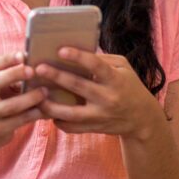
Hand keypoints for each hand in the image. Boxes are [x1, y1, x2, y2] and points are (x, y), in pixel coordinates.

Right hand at [0, 52, 47, 154]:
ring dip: (29, 98)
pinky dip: (32, 114)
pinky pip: (17, 121)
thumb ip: (9, 77)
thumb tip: (36, 64)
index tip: (23, 55)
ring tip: (44, 91)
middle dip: (13, 74)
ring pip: (9, 105)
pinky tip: (43, 110)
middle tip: (32, 70)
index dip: (6, 60)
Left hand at [35, 49, 163, 139]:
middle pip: (79, 87)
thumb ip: (103, 59)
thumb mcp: (123, 68)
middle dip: (57, 77)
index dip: (78, 57)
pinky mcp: (93, 128)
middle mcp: (108, 98)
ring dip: (51, 105)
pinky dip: (57, 121)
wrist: (142, 119)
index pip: (96, 66)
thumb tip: (76, 50)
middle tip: (38, 68)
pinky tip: (46, 111)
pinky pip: (71, 128)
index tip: (60, 50)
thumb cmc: (129, 86)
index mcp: (116, 80)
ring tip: (36, 95)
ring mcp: (100, 116)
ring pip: (71, 113)